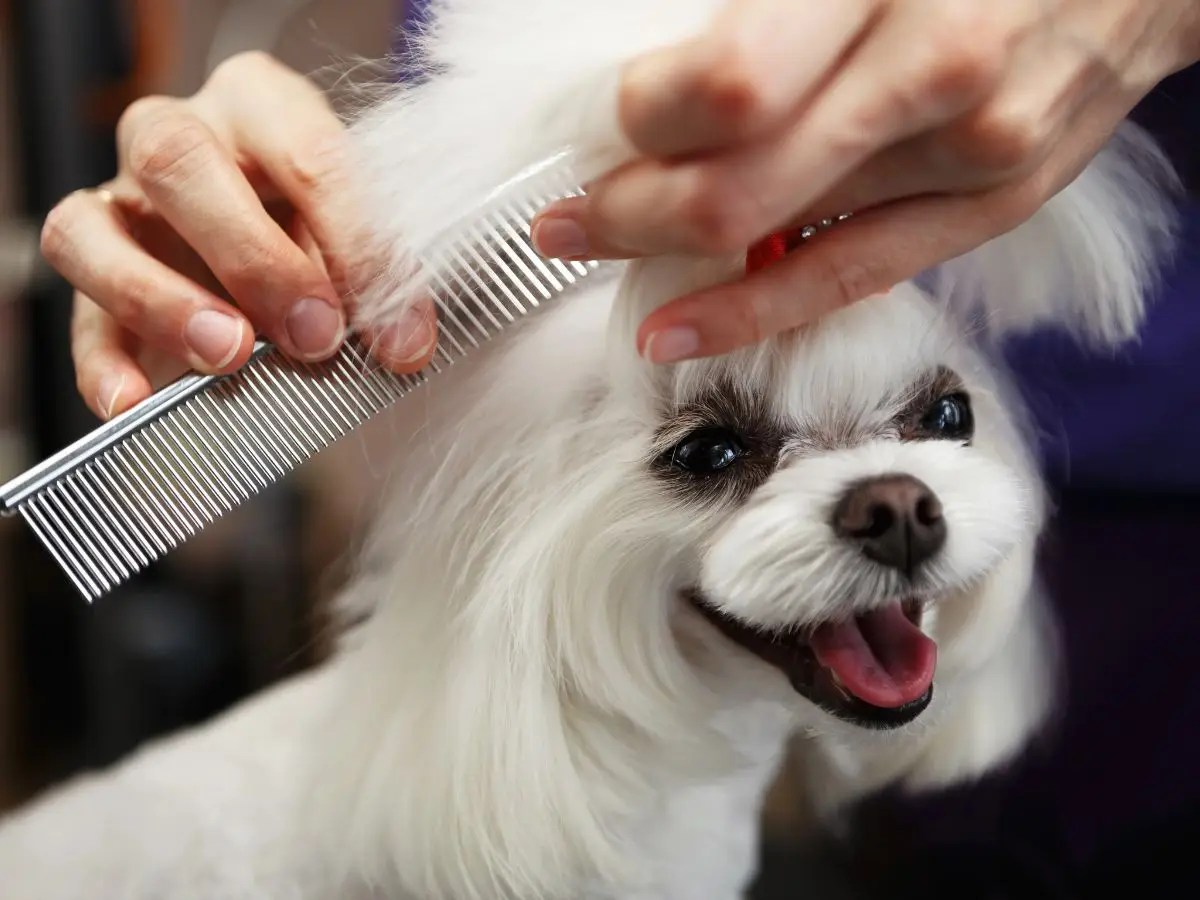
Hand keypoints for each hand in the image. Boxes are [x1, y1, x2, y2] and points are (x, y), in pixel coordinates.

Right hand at [42, 52, 436, 419]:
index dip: (359, 246)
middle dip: (252, 257)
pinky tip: (137, 403)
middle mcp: (177, 135)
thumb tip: (398, 336)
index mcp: (261, 104)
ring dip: (161, 300)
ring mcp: (120, 202)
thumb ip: (369, 270)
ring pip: (91, 228)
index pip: (308, 153)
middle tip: (314, 336)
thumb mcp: (358, 233)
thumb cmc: (325, 229)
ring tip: (227, 356)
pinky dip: (103, 364)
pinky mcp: (93, 275)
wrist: (278, 252)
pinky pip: (77, 315)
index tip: (400, 334)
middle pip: (175, 160)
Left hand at [531, 0, 1199, 362]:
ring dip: (670, 261)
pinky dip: (754, 313)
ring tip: (600, 256)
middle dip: (627, 211)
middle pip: (738, 185)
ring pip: (785, 245)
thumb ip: (770, 1)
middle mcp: (936, 71)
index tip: (601, 128)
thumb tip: (663, 68)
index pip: (729, 88)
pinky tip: (685, 329)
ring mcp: (974, 153)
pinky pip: (853, 280)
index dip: (641, 122)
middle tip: (566, 218)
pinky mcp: (994, 206)